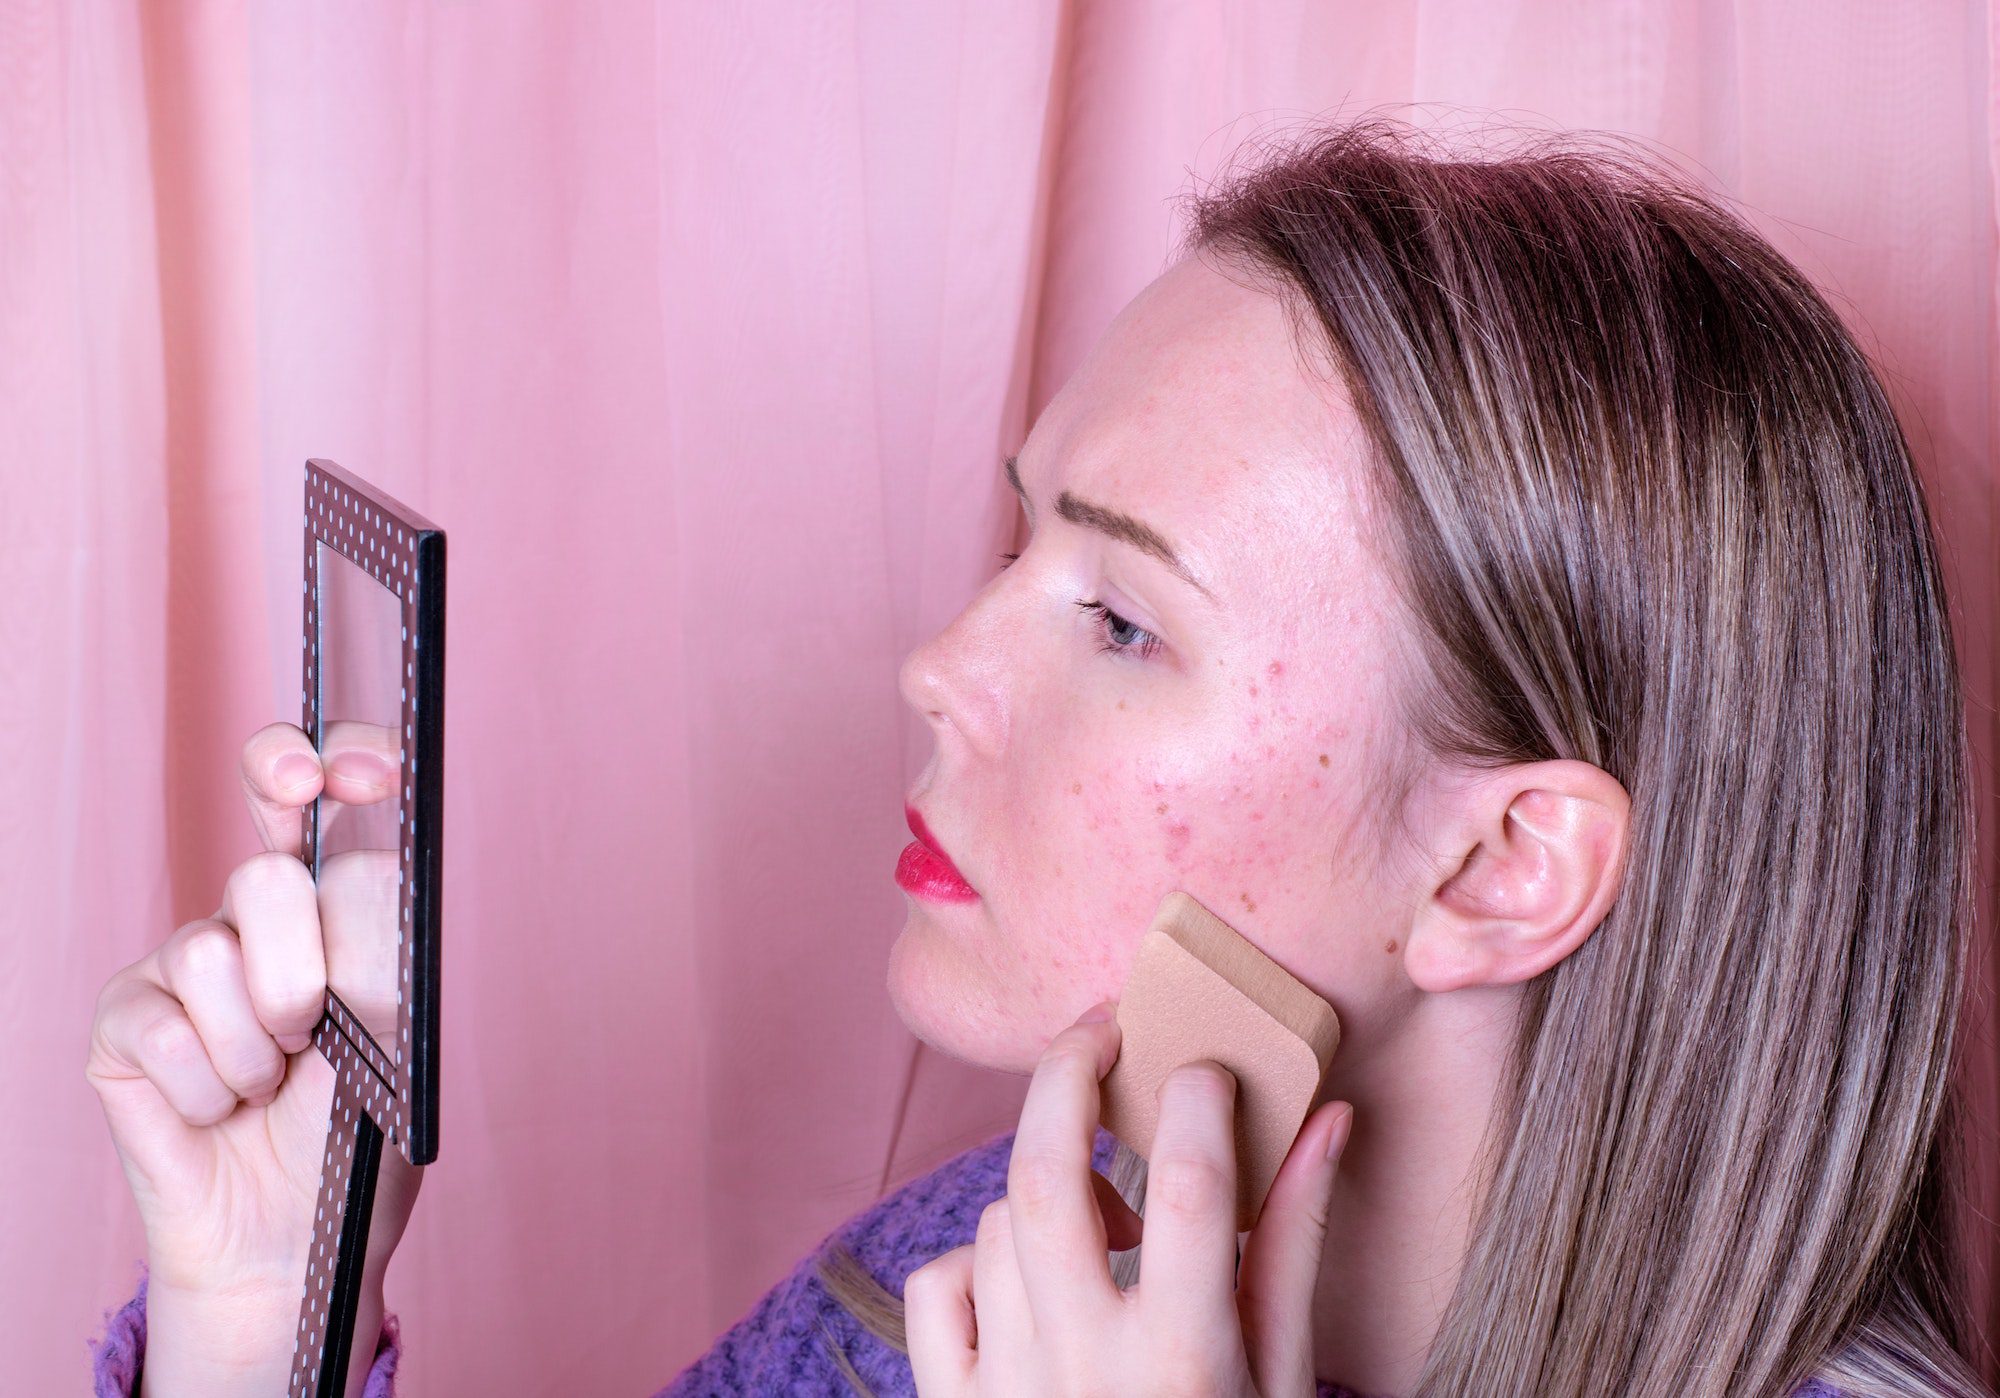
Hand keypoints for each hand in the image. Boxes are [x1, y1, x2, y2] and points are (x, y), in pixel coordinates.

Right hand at [85, 722, 423, 1386]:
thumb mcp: (399, 1042)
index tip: (369, 769)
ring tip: (269, 1086)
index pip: (324, 787)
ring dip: (257, 1048)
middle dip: (303, 974)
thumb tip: (357, 869)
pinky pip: (162, 1025)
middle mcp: (254, 919)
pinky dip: (208, 1088)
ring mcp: (184, 963)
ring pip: (215, 953)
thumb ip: (377, 952)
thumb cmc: (355, 1140)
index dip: (337, 756)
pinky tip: (219, 1111)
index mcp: (333, 906)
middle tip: (311, 1038)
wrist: (299, 1241)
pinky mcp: (124, 1018)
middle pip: (271, 876)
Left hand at [905, 1000, 1353, 1396]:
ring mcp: (1005, 1387)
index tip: (1207, 1068)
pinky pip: (938, 1288)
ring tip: (1105, 1213)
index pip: (1191, 1187)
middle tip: (1099, 1028)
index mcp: (1186, 1359)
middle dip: (1068, 1075)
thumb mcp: (1282, 1378)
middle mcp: (1083, 1365)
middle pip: (1050, 1173)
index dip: (1201, 1100)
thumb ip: (1294, 1247)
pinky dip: (976, 1260)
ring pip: (997, 1224)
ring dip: (1048, 1188)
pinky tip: (1030, 1282)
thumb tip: (1326, 1121)